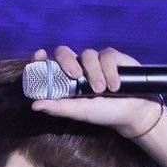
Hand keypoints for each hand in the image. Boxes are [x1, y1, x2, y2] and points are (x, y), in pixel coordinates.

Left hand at [30, 46, 161, 138]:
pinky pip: (106, 56)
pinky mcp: (112, 58)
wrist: (132, 113)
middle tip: (76, 76)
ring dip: (94, 73)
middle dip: (68, 61)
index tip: (39, 55)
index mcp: (66, 81)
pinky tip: (115, 85)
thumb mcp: (80, 112)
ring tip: (103, 90)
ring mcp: (95, 61)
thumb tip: (34, 105)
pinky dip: (109, 71)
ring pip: (88, 54)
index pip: (49, 64)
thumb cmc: (103, 113)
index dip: (41, 58)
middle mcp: (78, 68)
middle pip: (64, 52)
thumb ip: (59, 107)